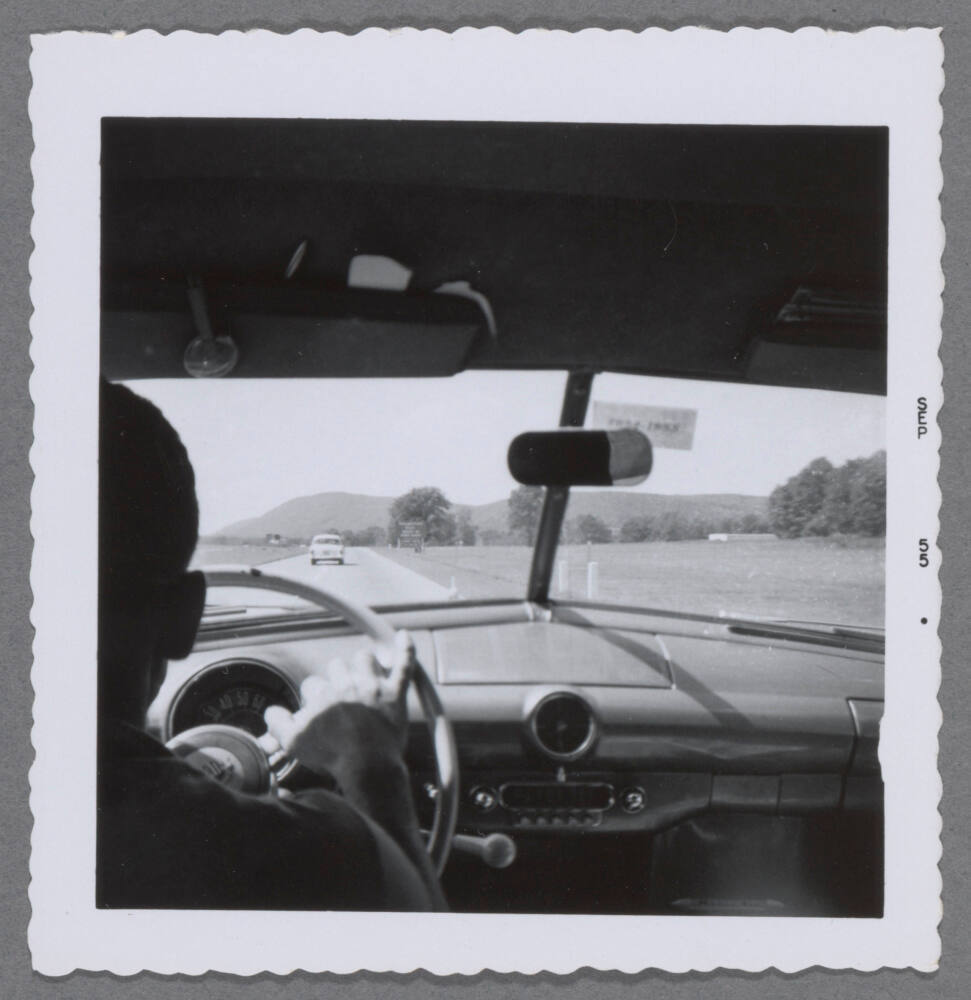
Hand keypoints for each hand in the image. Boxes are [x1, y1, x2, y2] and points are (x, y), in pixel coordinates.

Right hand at [264, 630, 414, 779]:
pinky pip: (404, 663)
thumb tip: (272, 711)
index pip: (313, 684)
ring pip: (364, 658)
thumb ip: (278, 723)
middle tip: (342, 698)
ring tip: (363, 677)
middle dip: (337, 678)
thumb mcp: (294, 743)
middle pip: (337, 666)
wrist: (366, 765)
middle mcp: (346, 684)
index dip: (315, 698)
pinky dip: (405, 648)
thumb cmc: (331, 756)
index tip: (321, 713)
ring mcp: (373, 686)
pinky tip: (404, 636)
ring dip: (362, 665)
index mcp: (322, 694)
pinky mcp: (395, 692)